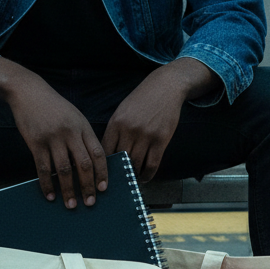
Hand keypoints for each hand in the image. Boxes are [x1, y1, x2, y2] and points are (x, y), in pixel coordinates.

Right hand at [0, 56, 107, 207]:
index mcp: (83, 127)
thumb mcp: (75, 117)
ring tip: (70, 205)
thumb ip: (83, 137)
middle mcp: (70, 133)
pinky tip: (50, 195)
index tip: (104, 188)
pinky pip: (43, 168)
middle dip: (87, 186)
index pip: (98, 153)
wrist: (29, 92)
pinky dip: (47, 184)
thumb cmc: (54, 107)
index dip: (102, 172)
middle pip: (83, 164)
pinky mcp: (36, 142)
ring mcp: (52, 138)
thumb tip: (89, 164)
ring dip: (68, 190)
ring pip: (63, 170)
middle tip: (90, 202)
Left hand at [102, 59, 218, 181]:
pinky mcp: (161, 140)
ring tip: (132, 179)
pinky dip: (147, 175)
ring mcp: (146, 135)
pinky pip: (152, 164)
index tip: (104, 173)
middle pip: (120, 160)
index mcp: (116, 122)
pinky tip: (145, 178)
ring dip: (133, 174)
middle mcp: (129, 130)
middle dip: (118, 172)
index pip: (105, 150)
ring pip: (136, 164)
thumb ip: (115, 130)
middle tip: (118, 181)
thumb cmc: (142, 100)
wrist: (165, 87)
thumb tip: (109, 154)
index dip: (104, 165)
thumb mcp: (122, 110)